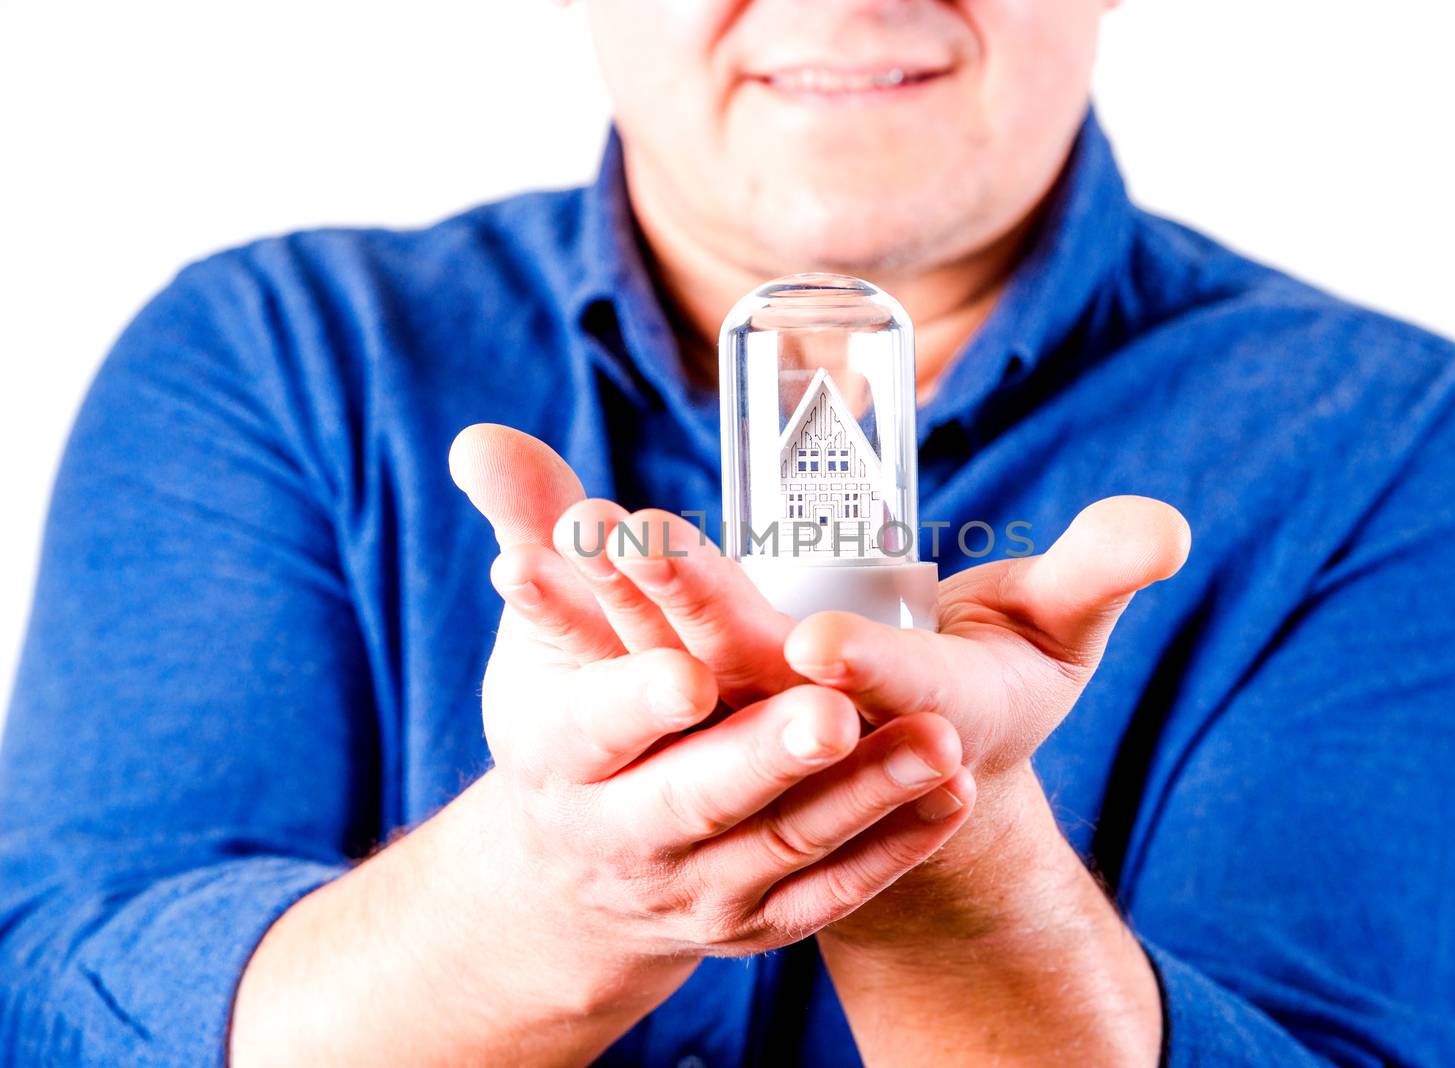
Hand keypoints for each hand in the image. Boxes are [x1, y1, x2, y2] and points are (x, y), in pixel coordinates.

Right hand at [449, 424, 974, 1011]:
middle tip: (832, 712)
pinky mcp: (759, 922)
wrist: (580, 873)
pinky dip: (895, 849)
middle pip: (695, 801)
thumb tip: (483, 434)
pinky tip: (954, 792)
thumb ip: (530, 526)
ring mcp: (696, 890)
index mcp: (560, 756)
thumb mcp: (541, 627)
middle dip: (763, 758)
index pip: (591, 728)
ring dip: (863, 796)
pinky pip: (832, 892)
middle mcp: (622, 836)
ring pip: (782, 847)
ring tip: (939, 739)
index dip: (635, 702)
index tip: (688, 675)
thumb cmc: (569, 715)